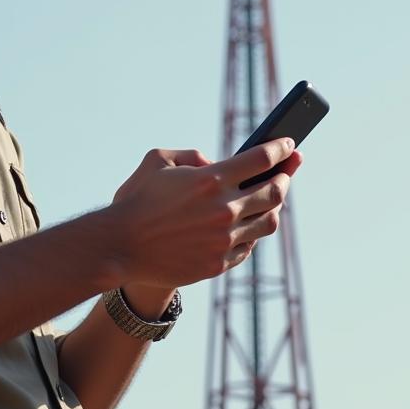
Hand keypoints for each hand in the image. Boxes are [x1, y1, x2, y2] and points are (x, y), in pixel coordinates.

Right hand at [105, 140, 301, 295]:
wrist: (121, 246)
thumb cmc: (137, 200)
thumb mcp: (157, 160)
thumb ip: (191, 155)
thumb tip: (215, 163)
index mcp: (210, 179)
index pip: (262, 159)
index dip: (280, 149)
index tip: (289, 145)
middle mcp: (224, 209)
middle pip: (275, 191)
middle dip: (285, 177)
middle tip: (287, 170)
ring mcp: (224, 240)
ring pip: (269, 222)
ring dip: (275, 207)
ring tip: (272, 198)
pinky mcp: (219, 263)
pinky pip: (249, 245)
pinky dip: (253, 232)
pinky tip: (250, 223)